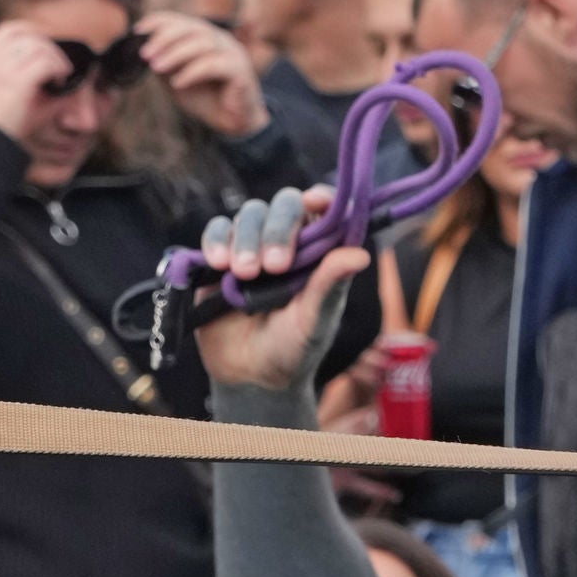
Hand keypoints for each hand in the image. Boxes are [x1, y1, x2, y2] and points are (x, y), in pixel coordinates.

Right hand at [0, 20, 76, 140]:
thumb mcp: (2, 92)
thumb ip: (21, 74)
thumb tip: (50, 65)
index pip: (9, 30)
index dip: (31, 32)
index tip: (45, 46)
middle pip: (28, 36)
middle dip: (48, 47)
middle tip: (58, 66)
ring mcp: (4, 69)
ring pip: (39, 47)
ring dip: (55, 58)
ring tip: (61, 74)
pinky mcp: (18, 82)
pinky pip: (46, 63)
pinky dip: (58, 69)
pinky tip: (60, 82)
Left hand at [139, 11, 267, 137]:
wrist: (233, 122)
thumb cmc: (205, 98)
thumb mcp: (176, 79)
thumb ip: (163, 65)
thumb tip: (143, 53)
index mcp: (206, 37)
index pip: (182, 21)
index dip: (160, 21)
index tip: (138, 30)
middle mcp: (221, 40)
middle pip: (192, 28)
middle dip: (165, 38)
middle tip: (145, 54)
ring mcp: (232, 53)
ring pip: (203, 44)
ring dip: (175, 54)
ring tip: (156, 68)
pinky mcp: (240, 71)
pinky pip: (214, 65)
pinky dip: (193, 72)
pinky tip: (178, 83)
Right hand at [191, 189, 366, 394]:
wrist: (248, 376)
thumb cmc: (292, 350)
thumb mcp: (313, 321)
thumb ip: (329, 286)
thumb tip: (361, 255)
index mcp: (319, 252)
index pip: (324, 210)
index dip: (321, 199)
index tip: (315, 203)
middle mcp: (288, 242)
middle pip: (284, 206)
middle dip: (279, 229)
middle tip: (275, 266)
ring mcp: (252, 246)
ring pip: (249, 214)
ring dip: (246, 238)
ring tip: (244, 273)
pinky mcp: (218, 258)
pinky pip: (215, 231)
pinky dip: (215, 240)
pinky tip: (218, 263)